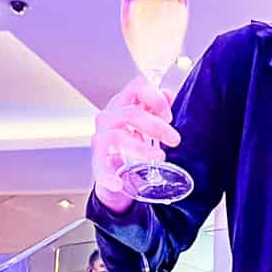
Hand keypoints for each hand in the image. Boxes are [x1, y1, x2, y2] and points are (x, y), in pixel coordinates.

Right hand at [91, 75, 179, 213]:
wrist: (117, 170)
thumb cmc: (132, 140)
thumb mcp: (147, 122)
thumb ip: (158, 108)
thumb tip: (169, 94)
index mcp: (124, 103)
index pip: (137, 87)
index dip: (156, 98)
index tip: (169, 115)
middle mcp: (110, 116)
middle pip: (132, 113)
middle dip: (157, 126)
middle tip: (174, 140)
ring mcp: (101, 137)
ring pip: (118, 136)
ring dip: (141, 148)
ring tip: (159, 157)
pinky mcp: (97, 159)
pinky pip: (100, 166)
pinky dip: (108, 176)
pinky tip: (117, 184)